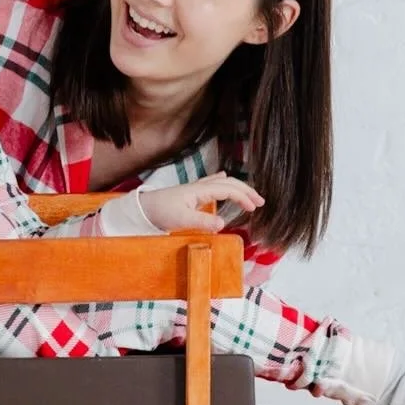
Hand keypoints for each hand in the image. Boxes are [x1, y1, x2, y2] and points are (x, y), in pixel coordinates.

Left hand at [139, 174, 263, 235]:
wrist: (143, 208)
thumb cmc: (160, 212)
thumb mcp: (182, 219)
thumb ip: (203, 221)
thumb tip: (223, 223)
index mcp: (199, 190)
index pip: (227, 189)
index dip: (243, 197)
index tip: (254, 208)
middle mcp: (199, 187)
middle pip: (228, 183)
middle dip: (245, 190)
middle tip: (260, 202)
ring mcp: (195, 190)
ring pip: (222, 183)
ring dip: (237, 187)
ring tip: (250, 195)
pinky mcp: (191, 195)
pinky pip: (213, 185)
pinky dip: (224, 184)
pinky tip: (224, 180)